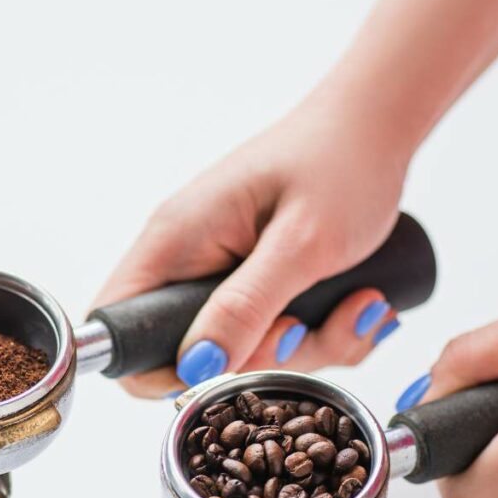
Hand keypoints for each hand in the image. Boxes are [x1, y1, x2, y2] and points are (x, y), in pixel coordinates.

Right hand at [93, 96, 409, 396]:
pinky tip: (362, 299)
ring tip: (360, 300)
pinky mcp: (264, 280)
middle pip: (195, 354)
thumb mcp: (300, 244)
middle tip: (308, 325)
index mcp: (177, 241)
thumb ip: (247, 307)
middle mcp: (193, 259)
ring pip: (251, 350)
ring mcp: (229, 272)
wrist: (379, 125)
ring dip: (313, 343)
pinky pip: (283, 333)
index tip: (224, 372)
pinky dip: (328, 330)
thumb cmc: (341, 162)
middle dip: (265, 357)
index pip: (118, 327)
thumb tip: (195, 369)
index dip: (156, 371)